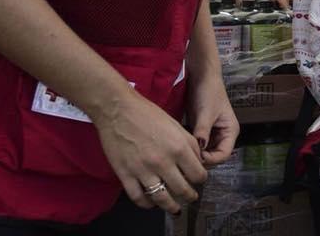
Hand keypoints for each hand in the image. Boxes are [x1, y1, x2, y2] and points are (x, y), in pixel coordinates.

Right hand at [93, 89, 207, 213]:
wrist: (118, 110)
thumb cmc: (146, 113)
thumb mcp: (176, 125)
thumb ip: (189, 145)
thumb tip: (197, 161)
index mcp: (179, 147)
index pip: (198, 174)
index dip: (201, 180)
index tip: (198, 180)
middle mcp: (163, 161)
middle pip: (183, 190)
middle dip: (190, 196)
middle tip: (191, 196)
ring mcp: (143, 170)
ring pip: (163, 199)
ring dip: (171, 206)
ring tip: (175, 208)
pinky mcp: (126, 175)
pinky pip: (139, 198)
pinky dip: (147, 204)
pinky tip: (151, 203)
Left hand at [186, 69, 239, 166]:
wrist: (201, 75)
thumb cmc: (208, 91)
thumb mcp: (206, 112)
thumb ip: (203, 132)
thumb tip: (198, 152)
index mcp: (230, 131)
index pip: (224, 155)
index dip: (211, 160)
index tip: (195, 158)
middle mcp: (223, 135)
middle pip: (215, 156)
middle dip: (202, 159)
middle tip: (186, 159)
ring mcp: (212, 133)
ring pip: (205, 152)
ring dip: (196, 155)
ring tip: (183, 155)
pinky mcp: (202, 130)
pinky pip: (198, 145)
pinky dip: (192, 148)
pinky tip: (182, 147)